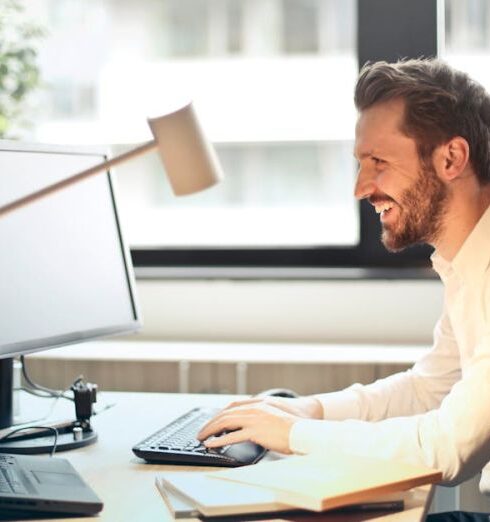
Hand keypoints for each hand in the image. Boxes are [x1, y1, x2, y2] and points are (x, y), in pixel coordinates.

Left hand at [196, 396, 321, 453]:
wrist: (306, 428)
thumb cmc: (295, 423)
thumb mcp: (276, 412)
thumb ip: (262, 413)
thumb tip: (252, 421)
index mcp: (259, 402)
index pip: (233, 405)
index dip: (220, 413)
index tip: (213, 421)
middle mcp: (255, 407)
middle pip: (226, 413)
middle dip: (211, 422)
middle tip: (201, 431)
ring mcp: (255, 418)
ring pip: (226, 422)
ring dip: (210, 430)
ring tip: (202, 437)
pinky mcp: (256, 431)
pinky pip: (232, 436)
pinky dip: (219, 439)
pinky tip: (212, 444)